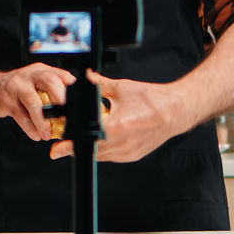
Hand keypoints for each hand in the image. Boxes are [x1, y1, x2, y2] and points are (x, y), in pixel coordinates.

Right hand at [0, 62, 74, 141]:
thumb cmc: (13, 89)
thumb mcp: (33, 83)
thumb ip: (50, 91)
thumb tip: (71, 111)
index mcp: (41, 71)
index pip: (62, 75)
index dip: (74, 88)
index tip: (82, 104)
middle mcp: (30, 75)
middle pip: (50, 82)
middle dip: (61, 100)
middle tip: (68, 117)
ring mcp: (16, 86)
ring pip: (33, 102)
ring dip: (43, 120)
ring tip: (48, 134)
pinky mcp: (5, 100)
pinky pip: (20, 116)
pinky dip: (29, 128)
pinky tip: (35, 135)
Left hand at [49, 69, 189, 162]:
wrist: (176, 111)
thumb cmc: (153, 100)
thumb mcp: (122, 88)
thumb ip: (99, 84)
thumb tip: (85, 76)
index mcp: (117, 127)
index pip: (86, 140)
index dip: (69, 146)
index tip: (57, 149)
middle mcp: (122, 144)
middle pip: (91, 151)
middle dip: (77, 147)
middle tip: (67, 141)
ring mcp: (128, 153)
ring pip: (101, 156)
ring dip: (91, 149)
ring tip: (86, 137)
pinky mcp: (133, 156)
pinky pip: (113, 157)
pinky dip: (105, 150)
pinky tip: (104, 139)